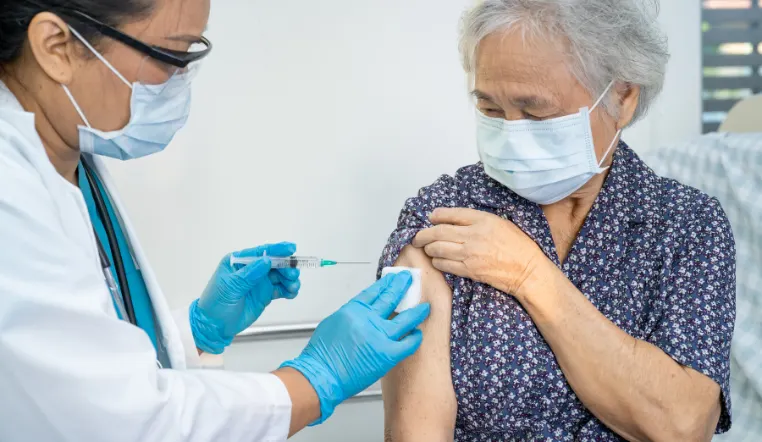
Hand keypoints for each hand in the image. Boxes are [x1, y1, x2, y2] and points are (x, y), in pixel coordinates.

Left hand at [190, 242, 300, 353]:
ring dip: (289, 279)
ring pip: (280, 275)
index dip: (277, 249)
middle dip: (286, 267)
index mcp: (239, 262)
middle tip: (292, 275)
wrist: (214, 326)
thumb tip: (266, 261)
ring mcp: (259, 281)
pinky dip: (288, 290)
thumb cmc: (215, 304)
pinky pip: (281, 288)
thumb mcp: (230, 288)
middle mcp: (251, 269)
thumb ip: (249, 275)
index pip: (260, 252)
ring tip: (293, 287)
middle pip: (274, 263)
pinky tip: (292, 293)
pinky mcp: (265, 294)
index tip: (290, 249)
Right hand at [280, 272, 429, 424]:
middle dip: (401, 286)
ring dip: (417, 311)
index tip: (393, 279)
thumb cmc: (321, 355)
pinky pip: (408, 343)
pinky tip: (418, 335)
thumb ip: (351, 316)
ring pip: (406, 319)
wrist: (321, 375)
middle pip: (391, 298)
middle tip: (408, 280)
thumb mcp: (333, 324)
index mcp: (354, 310)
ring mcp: (380, 336)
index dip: (386, 284)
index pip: (374, 291)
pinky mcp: (388, 354)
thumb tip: (363, 314)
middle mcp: (369, 319)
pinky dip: (415, 338)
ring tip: (425, 307)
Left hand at [412, 208, 545, 297]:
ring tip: (427, 248)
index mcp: (483, 220)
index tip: (431, 217)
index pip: (452, 214)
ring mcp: (470, 253)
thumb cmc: (518, 246)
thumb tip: (455, 220)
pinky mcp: (469, 270)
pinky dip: (437, 261)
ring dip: (428, 248)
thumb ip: (478, 220)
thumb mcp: (501, 223)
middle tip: (417, 237)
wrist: (527, 271)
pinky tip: (438, 259)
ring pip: (437, 248)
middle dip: (423, 234)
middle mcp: (474, 235)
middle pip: (438, 232)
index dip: (437, 215)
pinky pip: (444, 264)